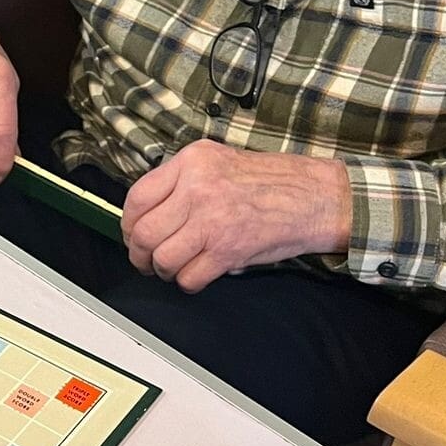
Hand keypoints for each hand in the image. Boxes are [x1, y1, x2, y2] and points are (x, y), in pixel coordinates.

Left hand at [123, 140, 351, 291]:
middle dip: (139, 254)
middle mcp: (197, 188)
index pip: (137, 197)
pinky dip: (187, 283)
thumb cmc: (272, 182)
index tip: (132, 233)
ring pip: (161, 257)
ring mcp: (212, 219)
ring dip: (162, 270)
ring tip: (171, 268)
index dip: (128, 223)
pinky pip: (189, 276)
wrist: (317, 196)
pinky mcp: (228, 249)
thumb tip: (146, 213)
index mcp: (191, 162)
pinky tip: (195, 276)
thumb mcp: (218, 162)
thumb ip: (181, 180)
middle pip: (143, 232)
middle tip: (145, 260)